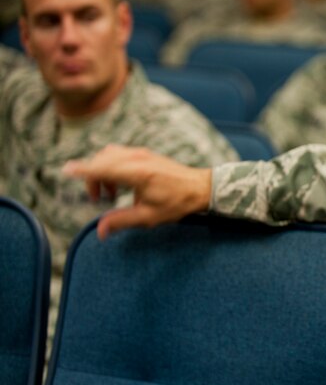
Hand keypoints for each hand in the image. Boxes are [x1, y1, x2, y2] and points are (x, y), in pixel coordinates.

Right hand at [63, 144, 212, 239]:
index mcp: (137, 174)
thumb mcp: (149, 217)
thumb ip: (121, 221)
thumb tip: (99, 231)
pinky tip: (119, 184)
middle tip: (98, 199)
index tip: (65, 171)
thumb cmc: (177, 203)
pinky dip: (110, 165)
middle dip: (92, 178)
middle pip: (101, 161)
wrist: (200, 188)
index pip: (103, 168)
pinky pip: (118, 154)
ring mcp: (141, 153)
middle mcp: (137, 159)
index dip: (82, 170)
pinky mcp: (144, 153)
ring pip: (108, 155)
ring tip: (110, 193)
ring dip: (101, 171)